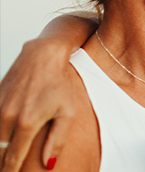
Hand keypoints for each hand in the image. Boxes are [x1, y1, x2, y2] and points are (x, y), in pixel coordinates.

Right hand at [0, 40, 74, 171]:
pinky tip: (2, 140)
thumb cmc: (60, 84)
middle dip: (1, 163)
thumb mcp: (67, 113)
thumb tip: (49, 164)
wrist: (43, 56)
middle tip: (7, 170)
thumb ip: (57, 141)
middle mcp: (8, 116)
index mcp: (27, 122)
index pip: (13, 157)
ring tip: (3, 158)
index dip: (10, 171)